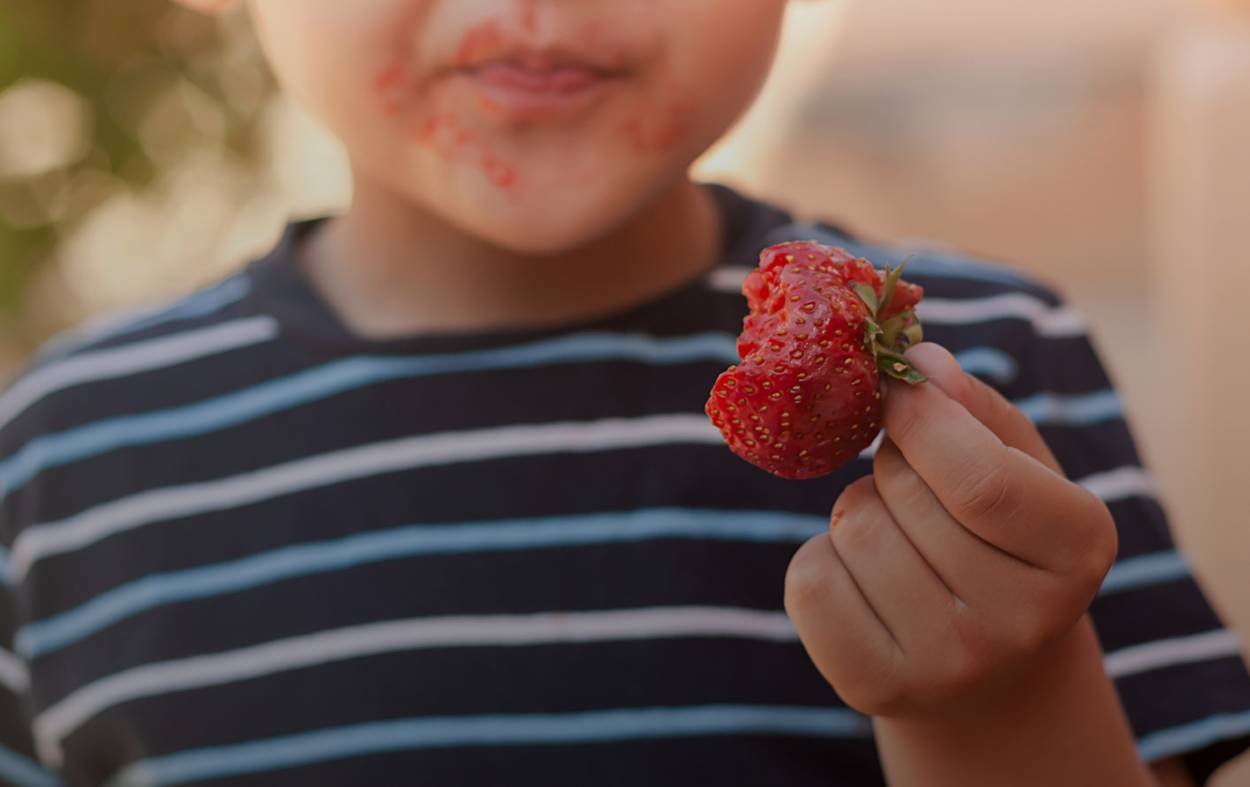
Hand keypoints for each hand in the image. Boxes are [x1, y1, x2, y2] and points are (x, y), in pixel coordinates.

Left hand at [784, 343, 1117, 717]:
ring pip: (852, 530)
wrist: (987, 662)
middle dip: (890, 463)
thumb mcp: (1013, 457)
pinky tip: (863, 578)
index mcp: (1080, 548)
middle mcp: (1023, 622)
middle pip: (902, 495)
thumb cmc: (999, 533)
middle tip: (912, 483)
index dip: (921, 417)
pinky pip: (809, 582)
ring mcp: (949, 666)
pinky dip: (820, 559)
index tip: (897, 389)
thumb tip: (919, 362)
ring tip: (897, 536)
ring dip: (857, 510)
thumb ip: (970, 403)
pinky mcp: (875, 687)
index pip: (979, 477)